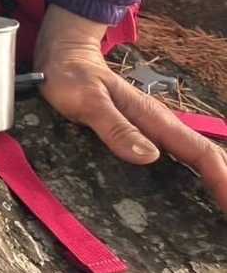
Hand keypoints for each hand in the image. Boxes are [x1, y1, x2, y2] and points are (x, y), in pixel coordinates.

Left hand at [37, 5, 226, 211]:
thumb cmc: (71, 78)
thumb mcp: (87, 101)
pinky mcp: (135, 136)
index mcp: (154, 119)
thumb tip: (150, 157)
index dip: (221, 178)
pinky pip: (168, 160)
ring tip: (214, 214)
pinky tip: (181, 200)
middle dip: (223, 186)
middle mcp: (157, 127)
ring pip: (189, 160)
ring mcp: (148, 132)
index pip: (200, 151)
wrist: (61, 59)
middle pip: (202, 158)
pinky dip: (183, 180)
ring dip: (207, 184)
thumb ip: (114, 126)